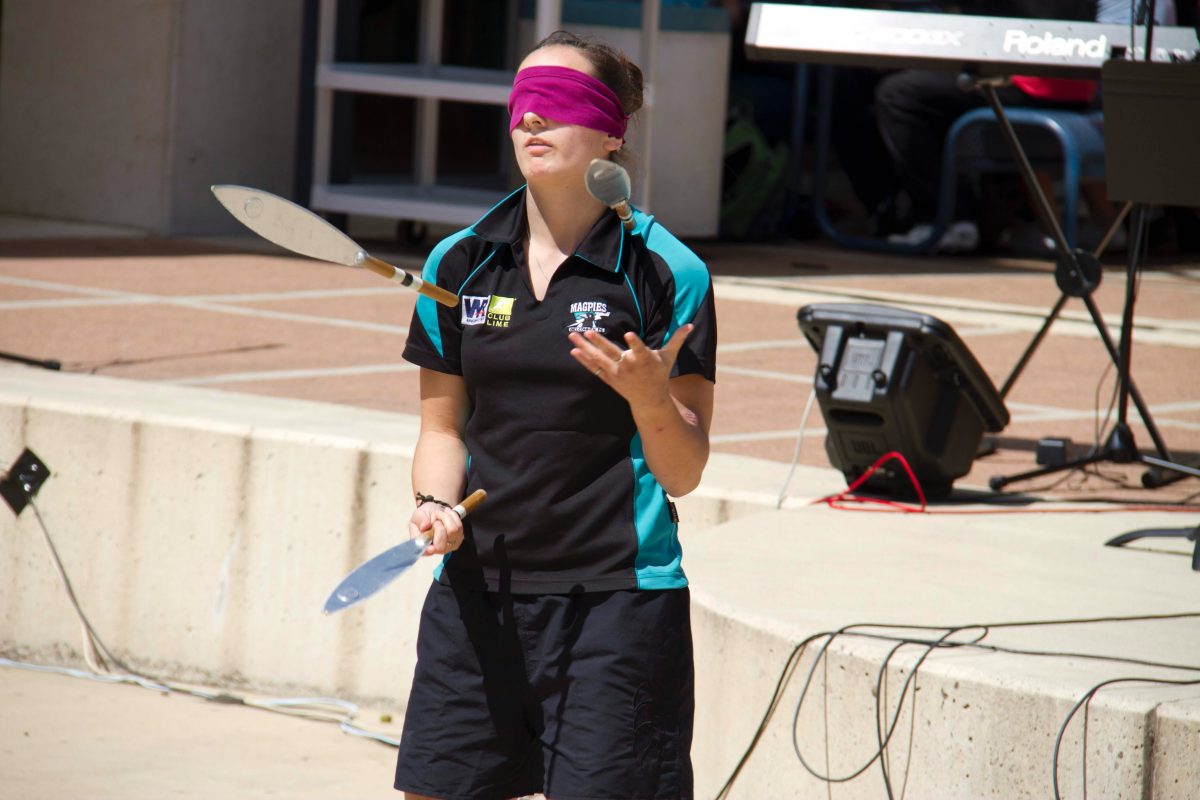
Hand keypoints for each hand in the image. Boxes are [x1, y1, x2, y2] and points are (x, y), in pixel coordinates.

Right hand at [408, 501, 464, 555]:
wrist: (435, 512)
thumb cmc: (425, 517)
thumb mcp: (418, 515)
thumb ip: (420, 521)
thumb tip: (424, 526)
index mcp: (422, 546)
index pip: (427, 552)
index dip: (429, 551)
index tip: (430, 548)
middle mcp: (437, 549)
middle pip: (441, 545)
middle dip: (438, 526)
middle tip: (434, 519)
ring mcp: (450, 545)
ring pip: (452, 531)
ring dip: (445, 518)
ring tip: (439, 515)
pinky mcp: (459, 538)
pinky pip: (458, 526)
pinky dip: (452, 517)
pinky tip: (446, 515)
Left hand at [568, 325, 693, 409]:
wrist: (650, 400)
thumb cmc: (660, 374)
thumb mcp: (669, 357)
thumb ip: (677, 340)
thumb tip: (691, 325)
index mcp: (644, 359)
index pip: (639, 349)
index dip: (634, 342)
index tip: (628, 334)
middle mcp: (629, 367)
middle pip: (612, 352)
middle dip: (599, 342)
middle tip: (588, 331)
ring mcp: (617, 374)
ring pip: (598, 359)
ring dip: (585, 347)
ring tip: (572, 335)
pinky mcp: (610, 379)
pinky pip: (594, 369)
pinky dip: (584, 361)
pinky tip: (574, 351)